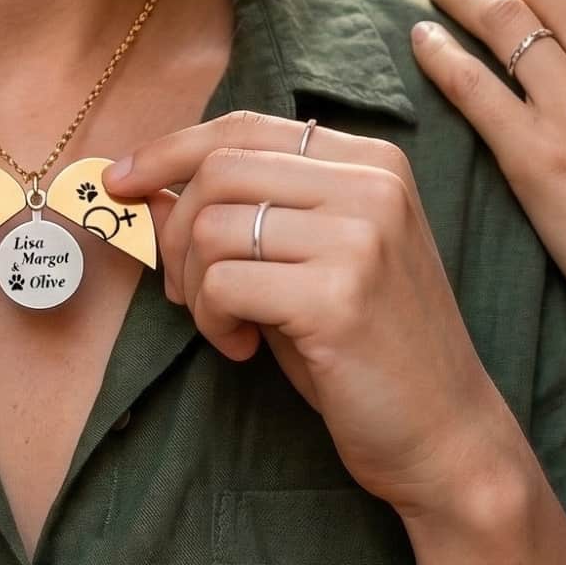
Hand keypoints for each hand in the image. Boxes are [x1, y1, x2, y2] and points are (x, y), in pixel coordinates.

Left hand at [105, 111, 518, 519]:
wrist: (446, 437)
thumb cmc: (367, 349)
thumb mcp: (306, 263)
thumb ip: (241, 215)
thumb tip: (145, 187)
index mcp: (371, 163)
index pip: (246, 127)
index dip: (170, 150)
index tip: (119, 184)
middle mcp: (371, 185)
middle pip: (220, 168)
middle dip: (175, 230)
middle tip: (183, 290)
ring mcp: (360, 236)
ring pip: (213, 225)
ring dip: (194, 285)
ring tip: (225, 326)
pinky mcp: (338, 296)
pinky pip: (224, 283)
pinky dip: (212, 320)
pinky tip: (243, 348)